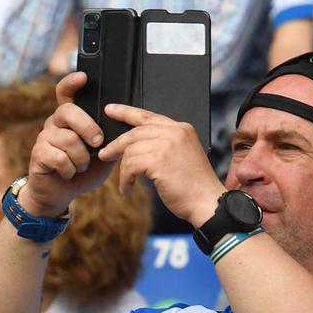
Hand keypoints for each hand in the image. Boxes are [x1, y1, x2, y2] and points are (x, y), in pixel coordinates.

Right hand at [22, 71, 113, 218]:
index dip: (72, 82)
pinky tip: (68, 173)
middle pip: (68, 111)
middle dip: (88, 127)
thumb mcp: (104, 153)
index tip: (83, 77)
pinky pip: (59, 157)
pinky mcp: (38, 153)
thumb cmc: (83, 170)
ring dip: (81, 159)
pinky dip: (69, 170)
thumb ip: (112, 139)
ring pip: (68, 139)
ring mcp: (45, 136)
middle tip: (98, 143)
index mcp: (71, 118)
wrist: (61, 193)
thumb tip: (127, 126)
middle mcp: (55, 122)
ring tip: (80, 167)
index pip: (66, 93)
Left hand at [97, 103, 223, 224]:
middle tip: (104, 154)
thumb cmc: (194, 185)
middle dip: (116, 144)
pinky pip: (130, 166)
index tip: (110, 109)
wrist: (207, 202)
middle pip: (135, 132)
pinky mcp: (158, 161)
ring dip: (123, 170)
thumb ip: (164, 144)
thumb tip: (135, 144)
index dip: (126, 111)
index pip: (148, 116)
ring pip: (130, 151)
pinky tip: (128, 189)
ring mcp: (167, 145)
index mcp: (182, 128)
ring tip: (126, 183)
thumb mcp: (182, 155)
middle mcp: (175, 132)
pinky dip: (125, 179)